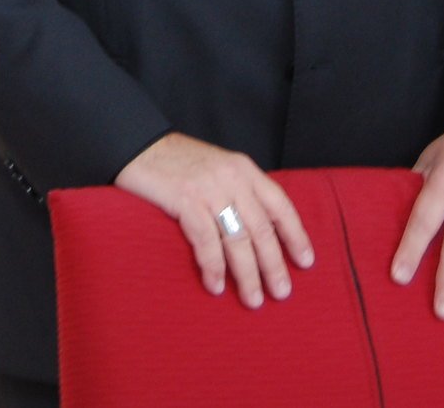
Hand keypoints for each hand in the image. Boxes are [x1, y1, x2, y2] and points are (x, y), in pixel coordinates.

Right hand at [115, 132, 314, 308]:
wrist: (136, 144)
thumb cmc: (176, 162)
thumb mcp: (216, 168)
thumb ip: (236, 191)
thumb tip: (256, 231)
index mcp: (243, 169)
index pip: (280, 204)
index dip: (296, 235)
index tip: (306, 262)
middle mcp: (232, 177)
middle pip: (262, 228)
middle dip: (274, 265)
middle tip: (281, 293)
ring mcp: (209, 188)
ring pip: (238, 239)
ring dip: (247, 274)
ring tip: (252, 299)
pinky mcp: (185, 199)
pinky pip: (206, 241)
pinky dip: (213, 267)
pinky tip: (215, 286)